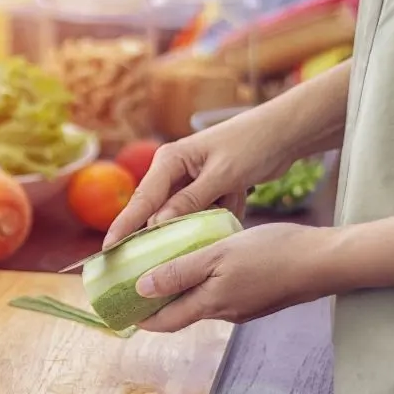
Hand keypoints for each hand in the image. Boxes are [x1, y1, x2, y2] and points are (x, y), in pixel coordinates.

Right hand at [103, 111, 295, 247]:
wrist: (284, 132)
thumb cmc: (252, 145)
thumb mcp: (221, 175)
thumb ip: (190, 200)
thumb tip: (158, 225)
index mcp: (170, 160)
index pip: (142, 199)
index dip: (125, 226)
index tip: (109, 249)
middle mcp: (175, 170)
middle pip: (158, 211)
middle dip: (158, 233)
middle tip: (143, 260)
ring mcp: (192, 181)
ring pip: (183, 216)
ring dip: (199, 223)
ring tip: (204, 227)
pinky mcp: (209, 189)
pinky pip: (204, 214)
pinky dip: (218, 215)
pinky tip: (234, 203)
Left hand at [133, 223, 333, 331]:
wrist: (324, 262)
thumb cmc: (271, 253)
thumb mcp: (218, 255)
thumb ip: (180, 272)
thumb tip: (141, 289)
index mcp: (211, 304)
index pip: (166, 321)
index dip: (142, 319)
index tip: (121, 314)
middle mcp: (226, 313)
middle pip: (183, 313)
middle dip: (159, 303)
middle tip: (137, 287)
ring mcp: (245, 308)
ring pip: (204, 302)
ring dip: (184, 291)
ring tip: (168, 269)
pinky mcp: (260, 298)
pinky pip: (224, 294)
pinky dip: (207, 284)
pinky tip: (208, 264)